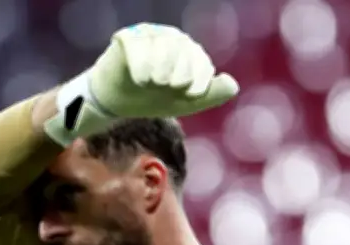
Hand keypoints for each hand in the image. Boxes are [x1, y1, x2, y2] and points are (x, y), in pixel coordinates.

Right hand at [44, 23, 239, 145]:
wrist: (117, 102)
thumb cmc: (152, 99)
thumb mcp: (185, 102)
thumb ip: (212, 95)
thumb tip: (233, 85)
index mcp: (189, 52)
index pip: (201, 62)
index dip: (198, 82)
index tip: (188, 95)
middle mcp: (171, 39)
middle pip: (184, 52)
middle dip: (176, 78)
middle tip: (163, 88)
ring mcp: (149, 36)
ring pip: (163, 48)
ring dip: (159, 73)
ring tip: (150, 84)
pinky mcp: (128, 38)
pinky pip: (140, 47)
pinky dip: (142, 68)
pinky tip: (139, 79)